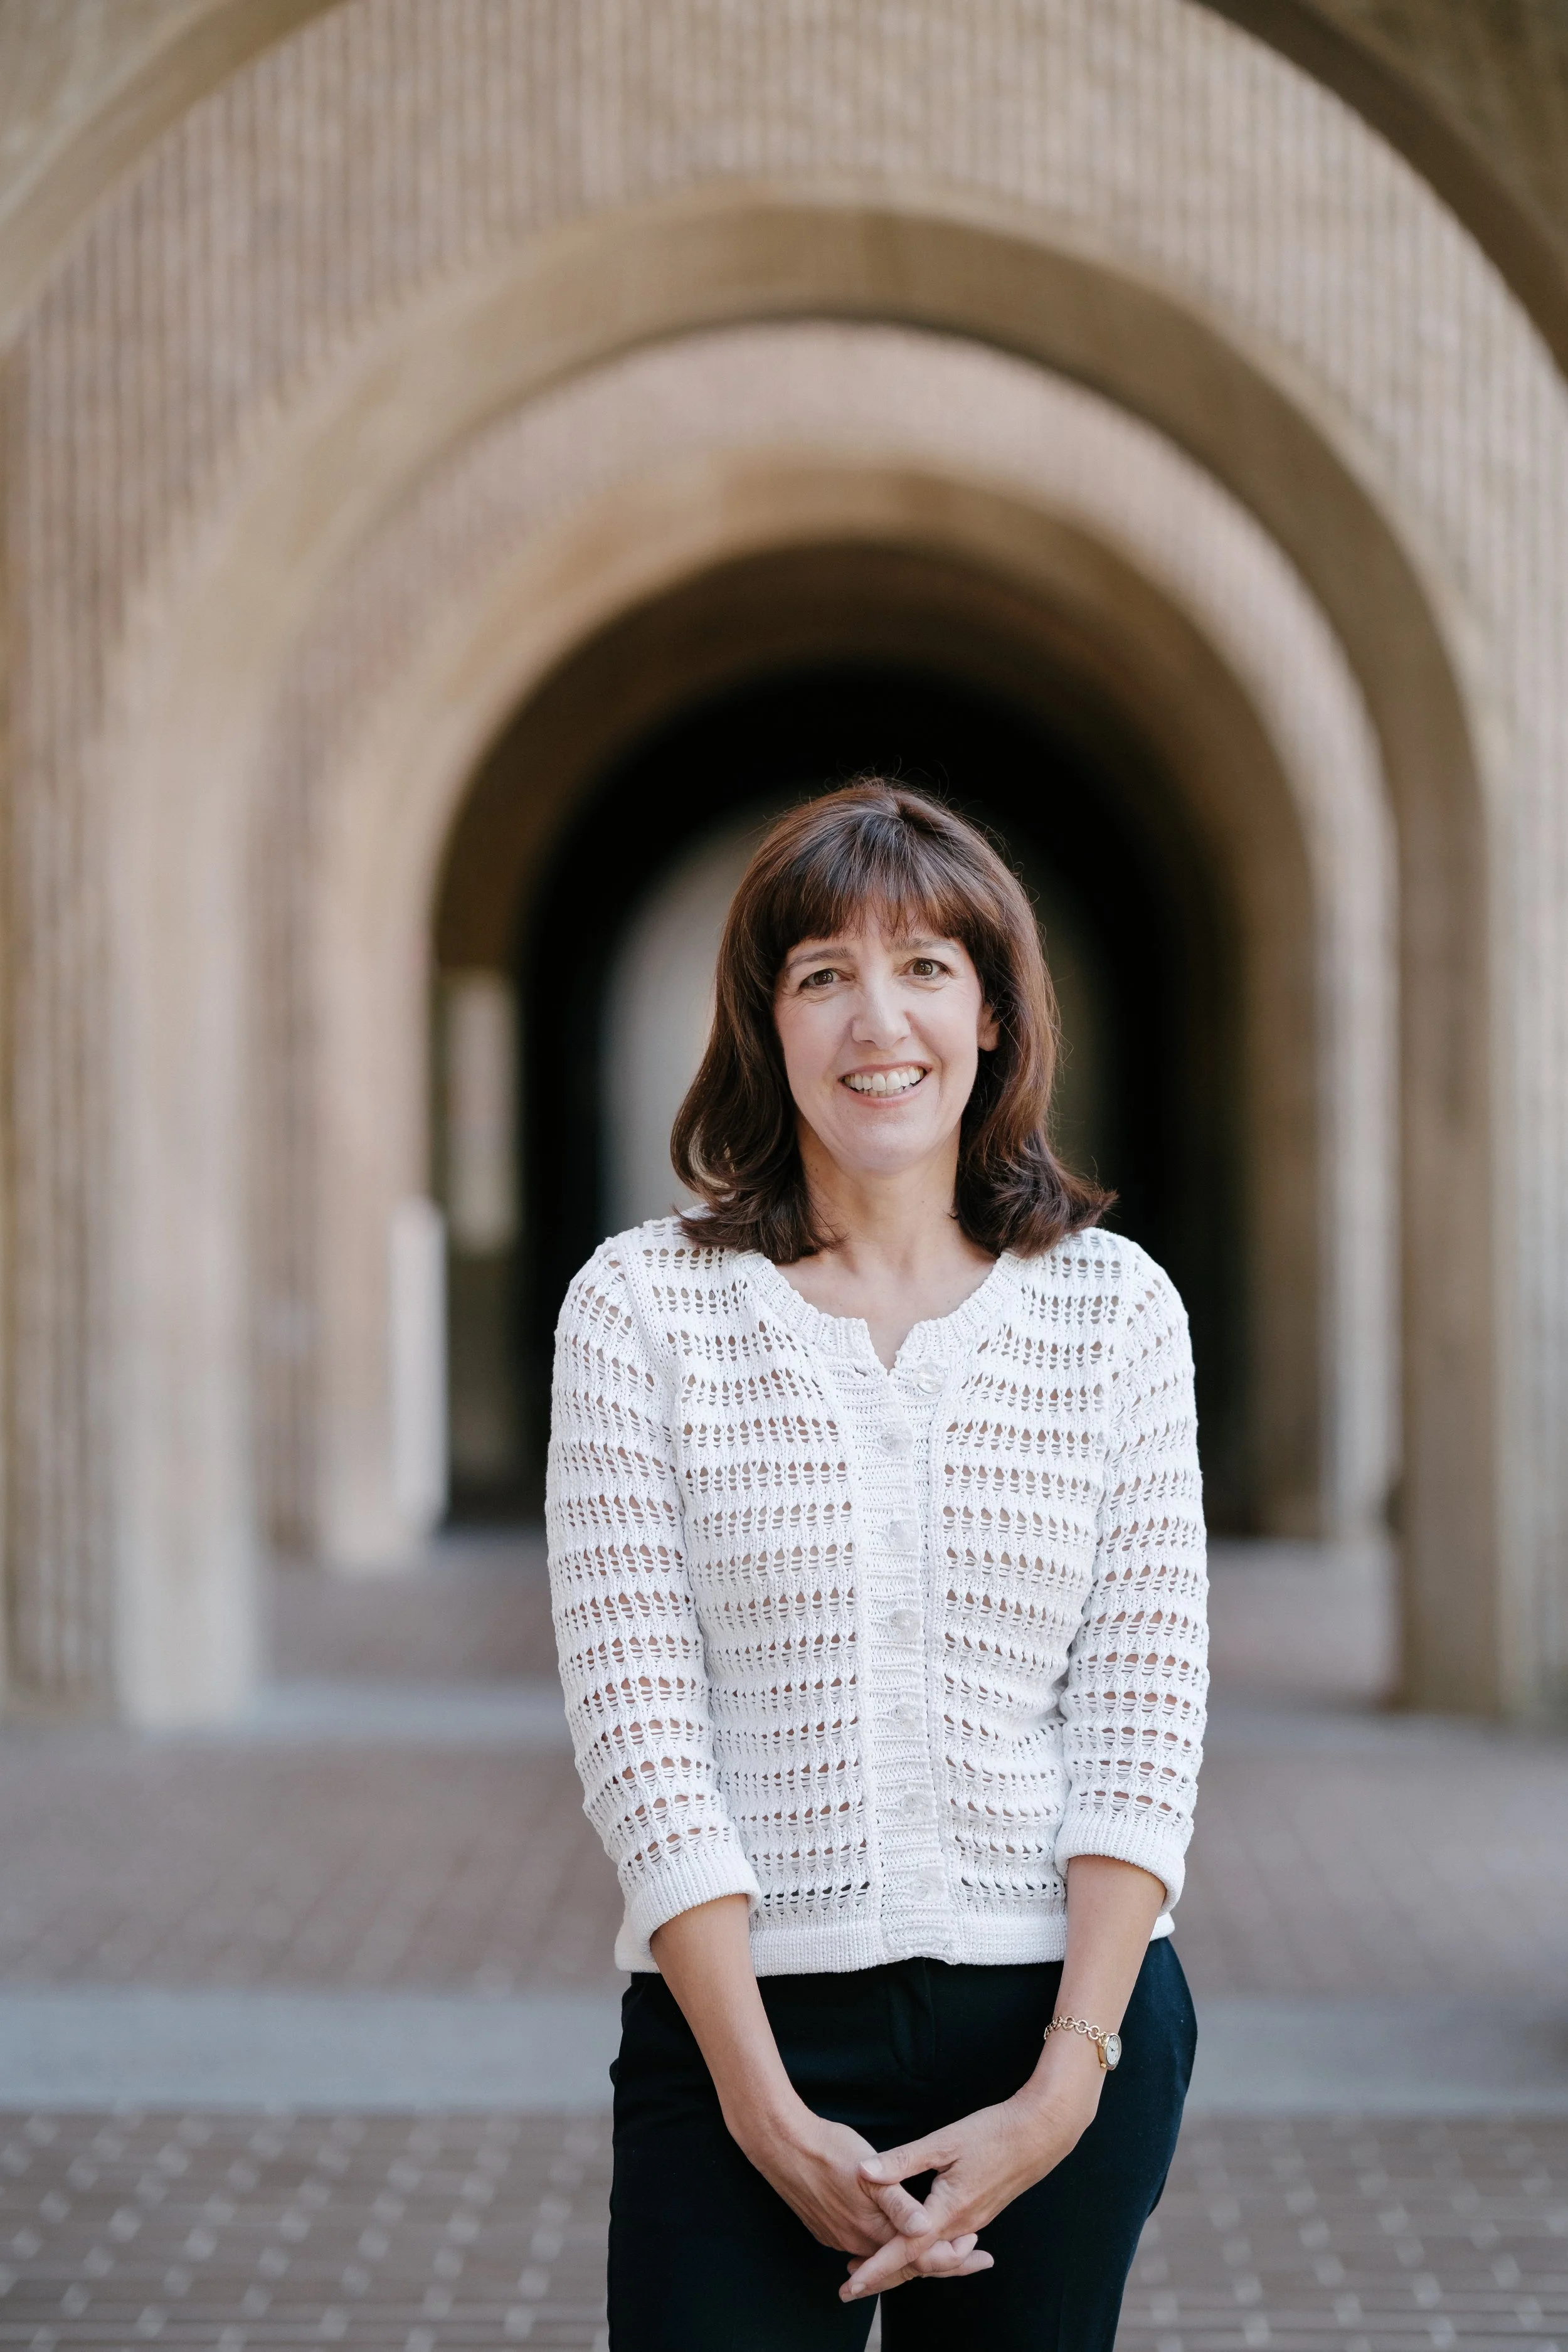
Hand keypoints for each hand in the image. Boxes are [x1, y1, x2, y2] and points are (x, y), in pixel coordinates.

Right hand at [734, 2098, 989, 2278]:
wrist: (781, 2146)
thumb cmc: (830, 2150)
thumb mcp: (870, 2173)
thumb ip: (899, 2203)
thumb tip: (926, 2226)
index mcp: (873, 2229)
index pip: (921, 2256)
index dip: (952, 2256)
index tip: (979, 2252)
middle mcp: (857, 2242)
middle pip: (906, 2263)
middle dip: (941, 2260)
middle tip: (974, 2256)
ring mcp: (839, 2238)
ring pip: (885, 2255)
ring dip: (913, 2253)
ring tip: (940, 2245)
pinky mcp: (827, 2229)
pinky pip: (864, 2248)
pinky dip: (887, 2248)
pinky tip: (894, 2236)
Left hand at [840, 2038, 1104, 2300]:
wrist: (1040, 2133)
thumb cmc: (992, 2133)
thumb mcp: (944, 2142)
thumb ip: (903, 2160)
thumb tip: (863, 2172)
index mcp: (948, 2211)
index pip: (904, 2250)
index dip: (875, 2268)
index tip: (849, 2285)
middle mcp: (962, 2226)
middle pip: (918, 2262)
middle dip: (885, 2274)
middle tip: (851, 2283)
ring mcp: (974, 2222)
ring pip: (934, 2255)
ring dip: (905, 2263)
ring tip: (876, 2266)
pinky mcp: (981, 2213)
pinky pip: (948, 2245)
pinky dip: (928, 2252)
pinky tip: (918, 2247)